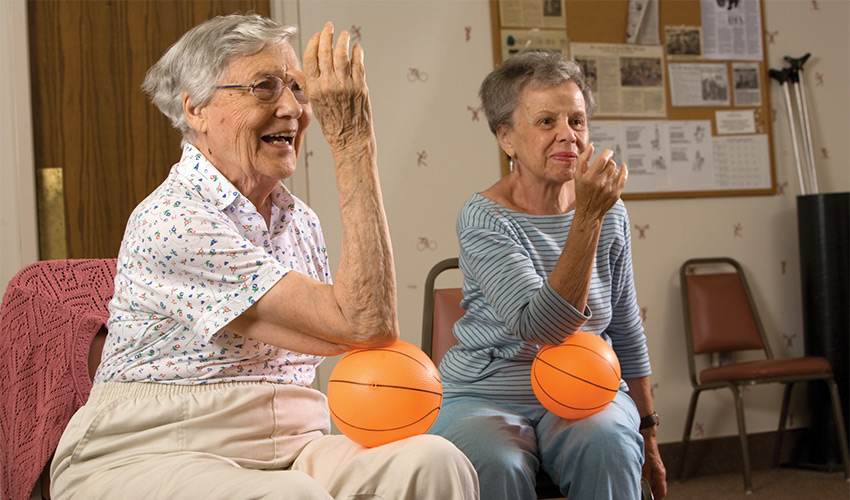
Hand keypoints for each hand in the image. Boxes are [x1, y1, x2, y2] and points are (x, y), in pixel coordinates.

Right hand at [302, 22, 373, 150]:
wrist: (350, 137)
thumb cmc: (332, 123)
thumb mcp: (314, 104)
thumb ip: (305, 85)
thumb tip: (293, 72)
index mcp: (315, 89)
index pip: (310, 59)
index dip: (313, 43)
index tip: (317, 35)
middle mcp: (329, 85)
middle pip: (325, 53)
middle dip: (327, 36)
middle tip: (329, 28)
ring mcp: (346, 85)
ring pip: (342, 55)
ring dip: (342, 41)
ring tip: (343, 35)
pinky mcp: (360, 87)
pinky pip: (358, 64)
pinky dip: (357, 54)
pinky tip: (356, 48)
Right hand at [573, 143, 627, 223]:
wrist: (589, 211)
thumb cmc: (582, 191)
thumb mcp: (577, 175)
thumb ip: (583, 159)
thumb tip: (592, 146)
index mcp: (589, 177)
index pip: (603, 159)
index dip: (607, 153)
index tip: (608, 152)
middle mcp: (600, 183)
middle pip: (611, 164)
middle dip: (609, 162)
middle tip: (604, 165)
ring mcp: (609, 188)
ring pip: (617, 170)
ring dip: (613, 169)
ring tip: (606, 174)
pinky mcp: (616, 193)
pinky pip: (623, 177)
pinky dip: (624, 171)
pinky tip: (623, 168)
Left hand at [641, 429, 667, 498]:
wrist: (646, 435)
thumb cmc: (646, 447)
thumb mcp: (644, 466)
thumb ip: (645, 478)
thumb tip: (643, 487)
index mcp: (660, 473)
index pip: (662, 491)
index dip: (658, 498)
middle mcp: (660, 471)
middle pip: (659, 487)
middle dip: (653, 493)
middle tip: (646, 496)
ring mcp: (657, 467)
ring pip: (655, 482)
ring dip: (650, 486)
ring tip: (642, 489)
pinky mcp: (653, 464)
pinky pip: (651, 476)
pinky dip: (647, 480)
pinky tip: (640, 479)